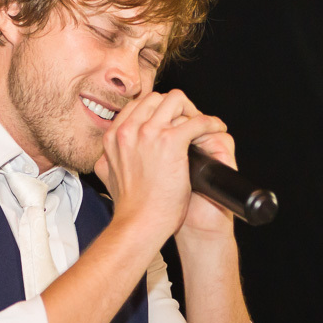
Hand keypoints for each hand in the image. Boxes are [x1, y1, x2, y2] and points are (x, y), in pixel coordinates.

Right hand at [94, 89, 226, 241]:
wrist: (140, 223)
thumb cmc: (130, 207)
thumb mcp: (107, 175)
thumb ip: (108, 159)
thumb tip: (107, 155)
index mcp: (114, 136)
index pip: (137, 106)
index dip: (156, 111)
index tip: (168, 121)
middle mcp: (130, 129)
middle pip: (156, 98)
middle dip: (175, 107)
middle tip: (187, 122)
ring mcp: (150, 133)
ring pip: (177, 100)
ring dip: (192, 110)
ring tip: (202, 124)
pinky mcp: (172, 141)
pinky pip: (198, 120)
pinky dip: (211, 123)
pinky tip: (216, 129)